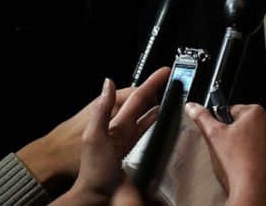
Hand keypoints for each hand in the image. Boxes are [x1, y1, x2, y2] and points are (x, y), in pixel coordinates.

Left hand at [24, 67, 169, 197]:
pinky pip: (146, 128)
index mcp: (114, 118)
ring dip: (157, 101)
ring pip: (145, 112)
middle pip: (142, 101)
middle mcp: (121, 123)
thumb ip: (102, 109)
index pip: (136, 95)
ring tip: (171, 94)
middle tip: (173, 79)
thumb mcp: (94, 136)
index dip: (151, 82)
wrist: (95, 193)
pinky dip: (155, 119)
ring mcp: (126, 134)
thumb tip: (108, 82)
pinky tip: (162, 117)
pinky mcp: (132, 146)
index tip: (164, 72)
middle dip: (156, 88)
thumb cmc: (93, 167)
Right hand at [184, 102, 265, 205]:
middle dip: (233, 133)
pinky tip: (244, 163)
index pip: (232, 109)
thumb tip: (193, 108)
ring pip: (252, 137)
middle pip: (243, 123)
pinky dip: (252, 154)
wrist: (254, 186)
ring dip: (243, 144)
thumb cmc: (239, 161)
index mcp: (255, 112)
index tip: (219, 131)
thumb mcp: (214, 135)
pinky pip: (260, 150)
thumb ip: (202, 118)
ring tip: (236, 156)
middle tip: (226, 145)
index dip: (221, 122)